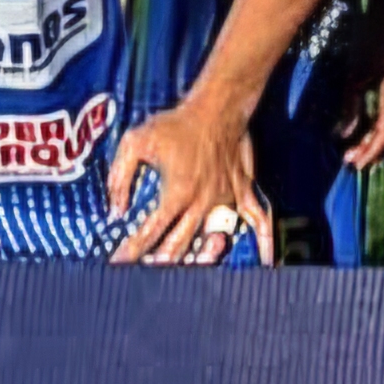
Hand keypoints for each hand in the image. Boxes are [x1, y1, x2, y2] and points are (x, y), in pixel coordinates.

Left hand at [108, 100, 266, 264]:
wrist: (218, 106)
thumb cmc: (174, 124)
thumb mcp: (135, 142)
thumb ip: (120, 178)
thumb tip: (114, 211)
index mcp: (175, 193)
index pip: (150, 231)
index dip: (131, 251)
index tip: (117, 265)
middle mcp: (200, 202)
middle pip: (179, 245)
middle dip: (159, 264)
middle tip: (144, 277)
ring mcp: (224, 199)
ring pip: (213, 238)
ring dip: (200, 259)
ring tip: (187, 272)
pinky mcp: (241, 190)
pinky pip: (256, 217)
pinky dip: (263, 239)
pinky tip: (269, 262)